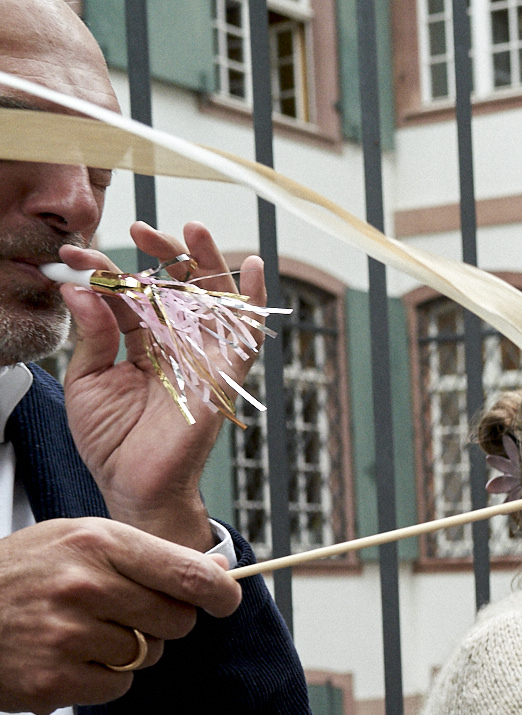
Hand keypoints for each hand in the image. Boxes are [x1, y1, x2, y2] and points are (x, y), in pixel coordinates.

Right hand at [0, 517, 241, 714]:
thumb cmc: (15, 576)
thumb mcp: (75, 542)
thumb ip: (146, 556)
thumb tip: (218, 571)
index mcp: (94, 542)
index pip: (188, 575)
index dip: (220, 593)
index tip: (226, 599)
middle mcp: (83, 586)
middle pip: (176, 620)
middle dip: (160, 622)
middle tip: (119, 613)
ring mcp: (67, 635)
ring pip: (147, 655)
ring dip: (126, 651)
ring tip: (78, 632)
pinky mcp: (54, 680)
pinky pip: (118, 688)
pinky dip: (100, 679)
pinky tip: (64, 657)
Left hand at [58, 222, 265, 549]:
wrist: (135, 485)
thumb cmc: (111, 442)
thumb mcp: (88, 380)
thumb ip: (93, 335)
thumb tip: (81, 290)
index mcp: (138, 344)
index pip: (126, 296)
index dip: (103, 272)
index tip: (74, 254)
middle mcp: (173, 344)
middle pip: (175, 286)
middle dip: (160, 253)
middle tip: (137, 229)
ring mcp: (200, 357)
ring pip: (211, 299)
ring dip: (206, 261)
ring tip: (192, 229)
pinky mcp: (222, 373)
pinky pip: (246, 333)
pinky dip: (253, 300)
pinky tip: (253, 266)